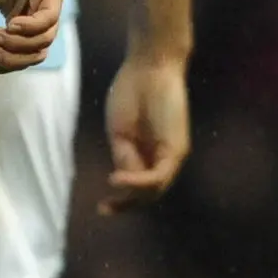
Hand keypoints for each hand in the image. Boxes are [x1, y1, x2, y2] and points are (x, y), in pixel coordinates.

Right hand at [0, 0, 61, 70]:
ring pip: (42, 43)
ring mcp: (45, 5)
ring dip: (20, 47)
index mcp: (14, 18)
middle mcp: (33, 16)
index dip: (0, 62)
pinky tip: (12, 25)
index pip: (13, 54)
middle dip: (10, 60)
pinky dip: (32, 30)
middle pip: (29, 55)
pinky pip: (48, 21)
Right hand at [102, 52, 190, 212]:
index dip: (121, 199)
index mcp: (147, 152)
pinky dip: (139, 181)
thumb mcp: (121, 130)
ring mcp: (171, 156)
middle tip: (104, 210)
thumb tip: (123, 180)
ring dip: (132, 192)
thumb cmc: (133, 92)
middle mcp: (162, 158)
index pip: (138, 185)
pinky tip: (117, 179)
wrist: (151, 67)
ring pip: (154, 189)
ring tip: (112, 184)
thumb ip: (123, 155)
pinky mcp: (176, 150)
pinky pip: (158, 175)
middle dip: (127, 204)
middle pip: (148, 193)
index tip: (101, 206)